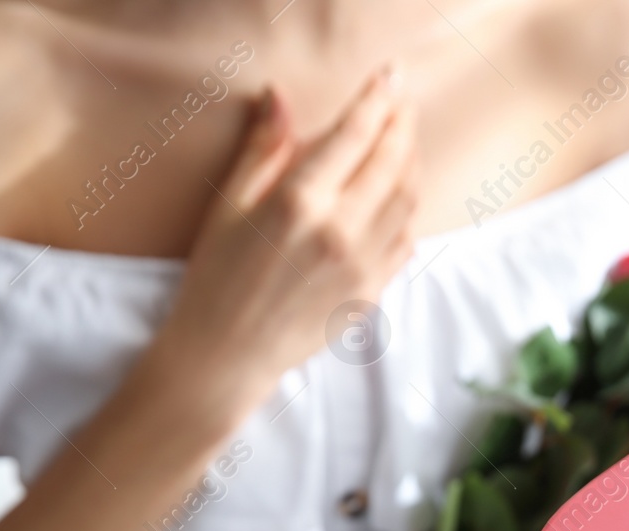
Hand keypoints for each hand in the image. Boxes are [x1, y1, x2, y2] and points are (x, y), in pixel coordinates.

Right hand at [145, 68, 418, 412]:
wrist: (227, 355)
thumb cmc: (217, 278)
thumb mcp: (228, 206)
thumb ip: (262, 150)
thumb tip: (279, 96)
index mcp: (300, 203)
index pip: (355, 136)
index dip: (377, 100)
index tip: (390, 77)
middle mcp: (340, 232)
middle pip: (392, 162)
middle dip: (403, 123)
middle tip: (404, 100)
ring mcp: (362, 265)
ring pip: (408, 200)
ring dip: (412, 162)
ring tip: (405, 139)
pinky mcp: (372, 292)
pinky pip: (406, 240)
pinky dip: (410, 209)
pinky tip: (400, 193)